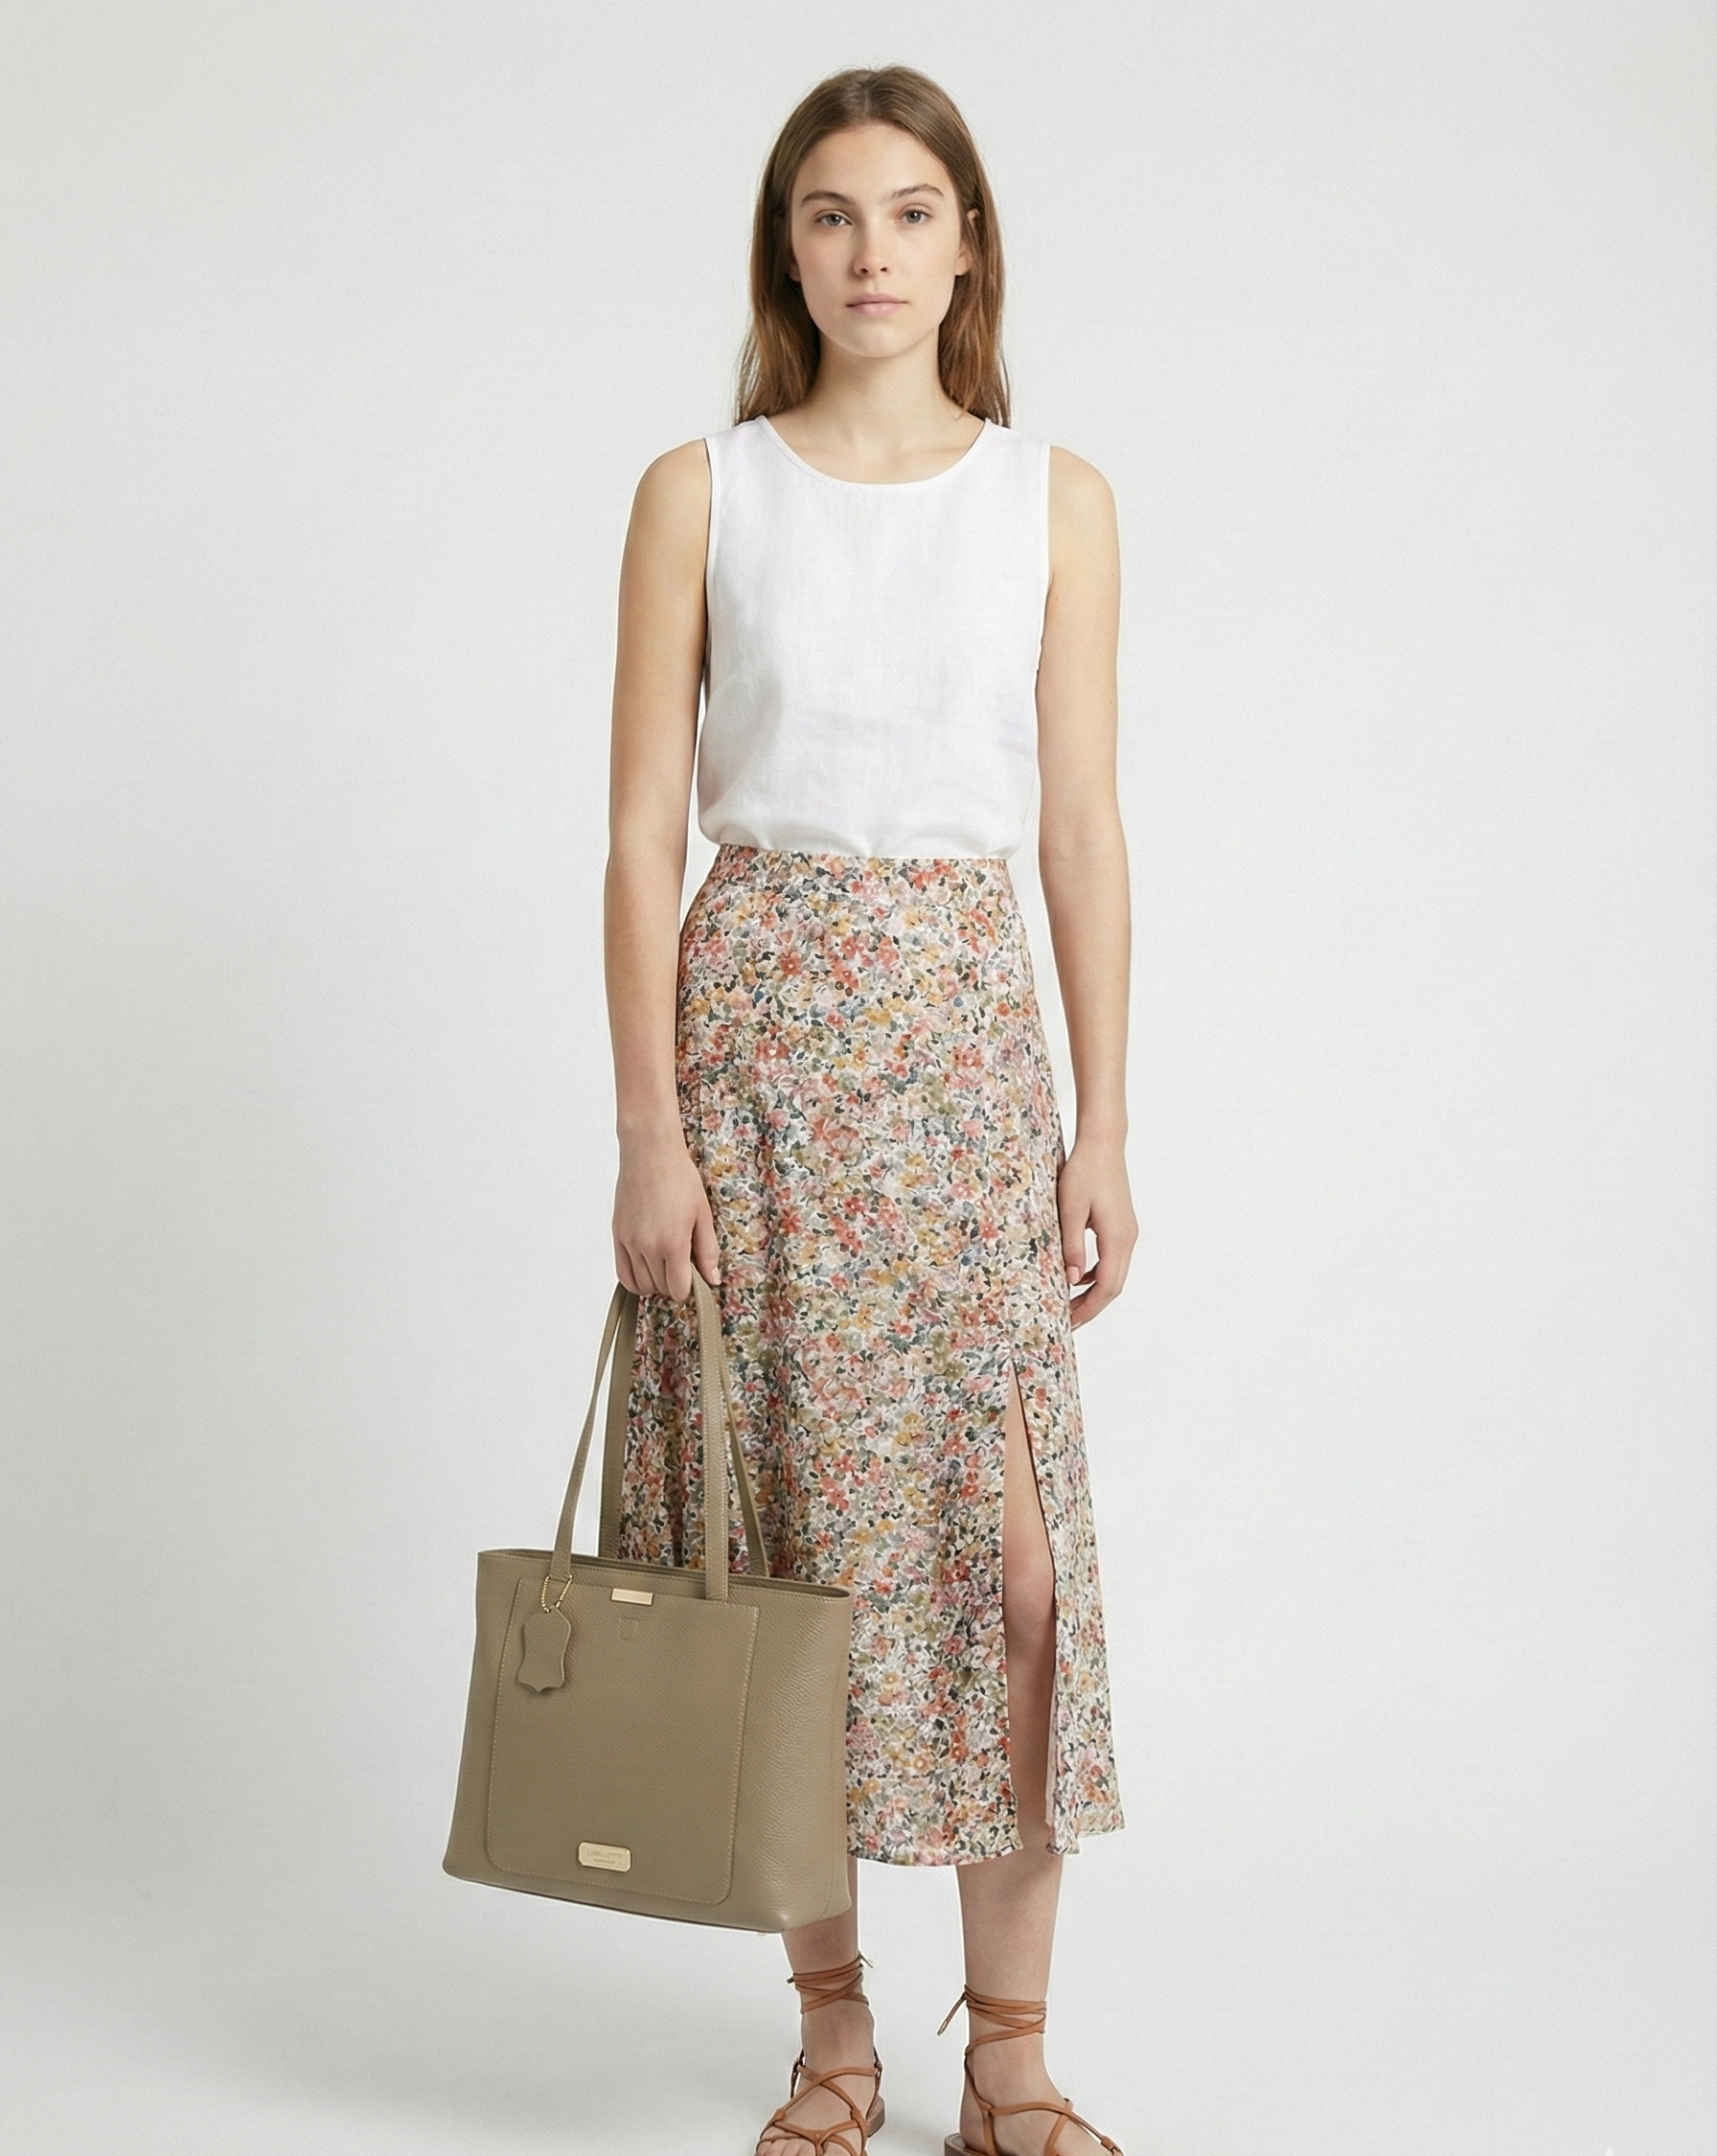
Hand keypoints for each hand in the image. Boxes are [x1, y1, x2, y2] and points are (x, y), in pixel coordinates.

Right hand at [612, 1127, 721, 1298]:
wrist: (650, 1154)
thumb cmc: (679, 1178)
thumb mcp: (702, 1214)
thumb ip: (707, 1250)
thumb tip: (712, 1279)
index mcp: (672, 1243)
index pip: (678, 1289)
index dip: (688, 1288)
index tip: (694, 1279)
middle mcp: (647, 1247)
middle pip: (659, 1288)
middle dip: (673, 1285)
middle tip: (682, 1268)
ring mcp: (629, 1242)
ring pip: (640, 1284)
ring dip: (654, 1284)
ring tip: (665, 1267)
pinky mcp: (617, 1235)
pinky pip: (622, 1273)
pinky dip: (634, 1280)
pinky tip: (646, 1271)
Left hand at [1057, 1136, 1135, 1327]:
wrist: (1103, 1144)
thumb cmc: (1084, 1172)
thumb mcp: (1070, 1210)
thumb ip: (1071, 1247)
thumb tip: (1071, 1281)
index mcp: (1116, 1239)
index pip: (1106, 1287)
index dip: (1089, 1309)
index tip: (1069, 1324)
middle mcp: (1127, 1239)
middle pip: (1113, 1286)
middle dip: (1091, 1307)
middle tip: (1068, 1322)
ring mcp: (1127, 1232)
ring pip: (1115, 1274)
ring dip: (1095, 1292)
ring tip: (1070, 1304)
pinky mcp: (1122, 1225)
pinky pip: (1113, 1259)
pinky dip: (1097, 1274)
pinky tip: (1078, 1276)